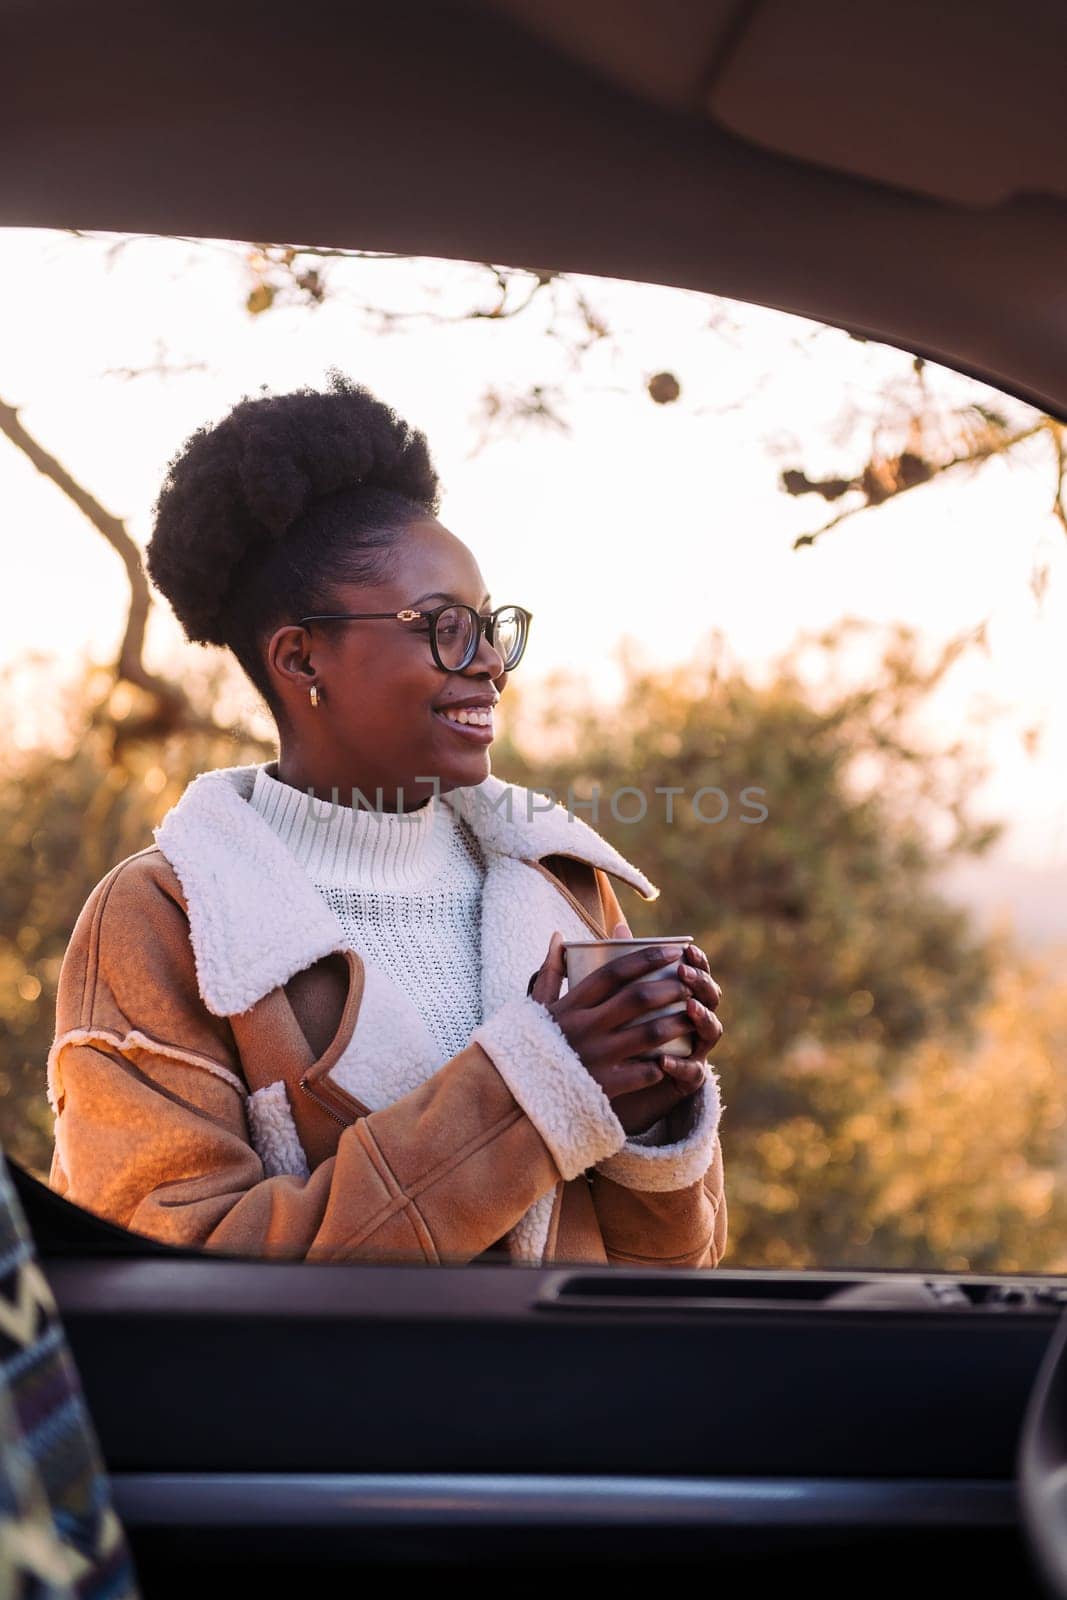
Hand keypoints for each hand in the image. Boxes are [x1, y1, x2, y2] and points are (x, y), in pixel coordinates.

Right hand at [525, 921, 722, 1125]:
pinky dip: (663, 1063)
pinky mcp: (605, 1086)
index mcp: (571, 1005)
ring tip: (694, 1015)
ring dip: (677, 1022)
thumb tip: (558, 936)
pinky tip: (675, 1057)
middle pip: (638, 999)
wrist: (517, 1098)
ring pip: (650, 1034)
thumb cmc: (531, 1046)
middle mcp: (585, 1027)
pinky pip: (645, 1072)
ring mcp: (597, 1057)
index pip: (614, 973)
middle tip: (689, 983)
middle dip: (669, 988)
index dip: (646, 959)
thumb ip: (550, 972)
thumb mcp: (536, 1008)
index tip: (672, 951)